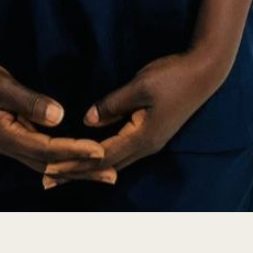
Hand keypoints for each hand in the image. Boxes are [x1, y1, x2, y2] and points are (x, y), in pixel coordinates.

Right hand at [0, 54, 114, 182]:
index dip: (75, 152)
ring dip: (76, 168)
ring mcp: (14, 143)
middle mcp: (12, 147)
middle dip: (83, 171)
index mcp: (7, 138)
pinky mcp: (17, 135)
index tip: (100, 151)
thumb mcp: (3, 86)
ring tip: (104, 171)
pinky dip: (64, 158)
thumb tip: (60, 116)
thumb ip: (31, 102)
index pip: (49, 151)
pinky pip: (45, 153)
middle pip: (52, 166)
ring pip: (49, 163)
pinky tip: (79, 158)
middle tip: (113, 175)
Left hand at [41, 52, 220, 187]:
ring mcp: (150, 142)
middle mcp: (146, 146)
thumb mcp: (140, 86)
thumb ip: (113, 104)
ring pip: (114, 162)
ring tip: (64, 173)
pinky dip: (101, 157)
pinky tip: (91, 157)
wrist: (205, 72)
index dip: (73, 163)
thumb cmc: (172, 76)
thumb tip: (87, 120)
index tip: (49, 168)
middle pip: (105, 166)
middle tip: (47, 180)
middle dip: (76, 173)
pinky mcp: (152, 134)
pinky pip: (122, 152)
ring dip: (87, 168)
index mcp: (142, 137)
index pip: (100, 156)